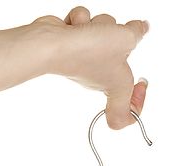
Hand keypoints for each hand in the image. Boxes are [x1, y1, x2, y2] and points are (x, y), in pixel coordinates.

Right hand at [29, 6, 148, 129]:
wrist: (53, 43)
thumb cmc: (88, 52)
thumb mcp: (126, 39)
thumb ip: (138, 32)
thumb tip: (141, 28)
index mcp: (114, 87)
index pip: (128, 114)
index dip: (139, 102)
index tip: (142, 83)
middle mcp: (99, 76)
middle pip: (121, 53)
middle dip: (120, 38)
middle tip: (113, 39)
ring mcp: (85, 59)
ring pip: (105, 32)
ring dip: (99, 24)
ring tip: (90, 32)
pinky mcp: (72, 43)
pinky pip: (85, 25)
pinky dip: (81, 22)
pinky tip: (76, 28)